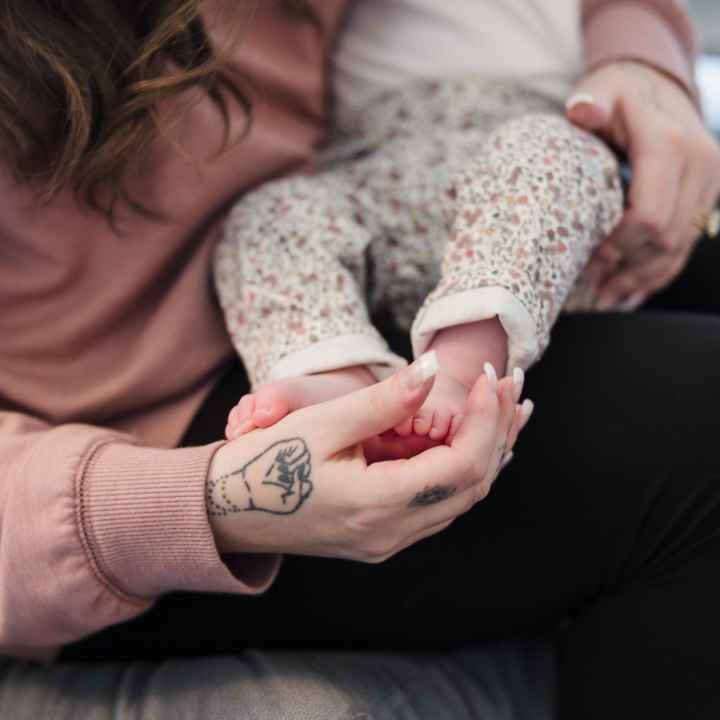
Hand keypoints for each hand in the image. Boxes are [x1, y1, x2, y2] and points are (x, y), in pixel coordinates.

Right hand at [207, 354, 531, 562]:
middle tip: (510, 381)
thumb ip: (384, 401)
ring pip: (459, 496)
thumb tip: (433, 370)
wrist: (223, 511)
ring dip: (484, 448)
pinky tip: (464, 436)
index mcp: (378, 505)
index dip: (485, 417)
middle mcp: (392, 533)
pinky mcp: (380, 534)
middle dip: (497, 429)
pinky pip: (437, 502)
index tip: (491, 375)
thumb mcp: (322, 423)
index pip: (463, 464)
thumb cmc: (264, 463)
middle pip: (473, 484)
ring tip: (504, 404)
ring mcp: (388, 539)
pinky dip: (459, 466)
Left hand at [567, 60, 719, 309]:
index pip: (649, 215)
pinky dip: (658, 272)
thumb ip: (592, 103)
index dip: (618, 245)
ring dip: (640, 278)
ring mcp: (709, 182)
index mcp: (670, 144)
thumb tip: (584, 110)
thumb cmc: (620, 94)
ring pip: (678, 248)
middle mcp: (700, 164)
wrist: (657, 86)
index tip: (589, 257)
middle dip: (626, 267)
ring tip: (604, 297)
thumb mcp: (602, 91)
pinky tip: (630, 290)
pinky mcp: (708, 196)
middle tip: (590, 286)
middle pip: (665, 238)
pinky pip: (687, 245)